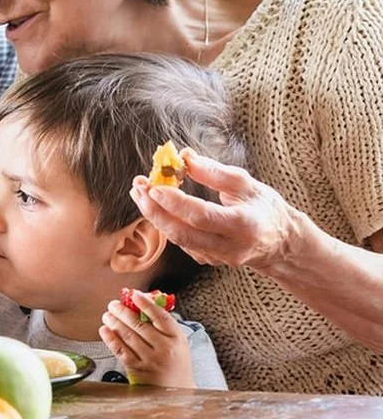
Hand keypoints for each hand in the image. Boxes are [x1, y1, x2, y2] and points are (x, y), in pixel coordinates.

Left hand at [99, 291, 193, 387]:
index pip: (161, 317)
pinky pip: (120, 350)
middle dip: (123, 312)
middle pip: (140, 325)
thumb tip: (144, 303)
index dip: (147, 304)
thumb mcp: (178, 343)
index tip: (135, 295)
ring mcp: (150, 360)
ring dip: (114, 322)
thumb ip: (164, 325)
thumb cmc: (176, 364)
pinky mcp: (137, 369)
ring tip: (107, 315)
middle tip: (114, 304)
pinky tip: (105, 330)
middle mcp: (164, 349)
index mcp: (176, 340)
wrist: (176, 391)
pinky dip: (110, 338)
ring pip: (128, 336)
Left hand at [129, 148, 305, 270]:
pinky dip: (166, 224)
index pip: (203, 216)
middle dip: (155, 211)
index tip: (154, 186)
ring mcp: (219, 258)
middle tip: (138, 188)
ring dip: (155, 216)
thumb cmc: (264, 207)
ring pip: (178, 240)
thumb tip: (185, 157)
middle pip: (183, 233)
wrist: (280, 242)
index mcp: (244, 224)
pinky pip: (182, 243)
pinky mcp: (209, 261)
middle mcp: (231, 247)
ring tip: (140, 192)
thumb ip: (215, 172)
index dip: (175, 202)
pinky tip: (157, 207)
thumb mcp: (246, 184)